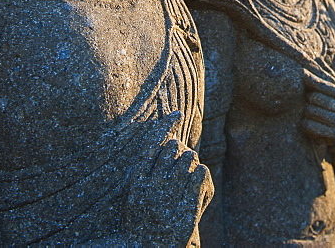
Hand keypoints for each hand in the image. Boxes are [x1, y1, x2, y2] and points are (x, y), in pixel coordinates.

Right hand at [124, 112, 213, 245]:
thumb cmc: (141, 219)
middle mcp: (151, 188)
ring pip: (188, 159)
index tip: (177, 114)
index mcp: (136, 183)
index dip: (165, 125)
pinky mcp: (187, 208)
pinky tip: (198, 172)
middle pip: (172, 150)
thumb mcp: (134, 194)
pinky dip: (200, 170)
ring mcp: (169, 199)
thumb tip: (165, 140)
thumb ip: (146, 169)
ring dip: (190, 159)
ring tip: (187, 168)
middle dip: (179, 149)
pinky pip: (199, 175)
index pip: (151, 144)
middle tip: (181, 157)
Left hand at [300, 69, 334, 145]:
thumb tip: (316, 57)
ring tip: (311, 113)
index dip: (311, 79)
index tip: (301, 73)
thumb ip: (327, 75)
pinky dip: (306, 124)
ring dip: (306, 112)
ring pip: (310, 112)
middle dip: (308, 99)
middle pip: (315, 98)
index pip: (324, 85)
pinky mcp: (333, 137)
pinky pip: (309, 126)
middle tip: (310, 101)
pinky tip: (311, 123)